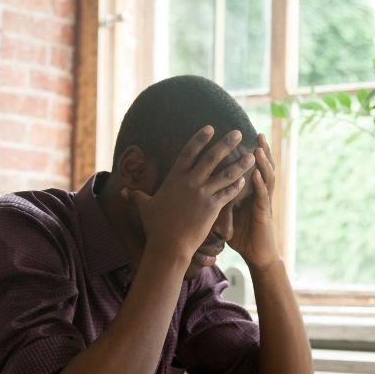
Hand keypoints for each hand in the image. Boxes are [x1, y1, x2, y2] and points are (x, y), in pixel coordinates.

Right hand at [123, 126, 253, 261]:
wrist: (169, 246)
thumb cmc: (156, 227)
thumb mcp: (144, 207)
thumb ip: (135, 195)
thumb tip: (122, 191)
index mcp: (175, 179)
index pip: (188, 153)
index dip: (199, 139)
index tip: (210, 127)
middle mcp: (190, 183)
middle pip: (211, 158)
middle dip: (226, 144)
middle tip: (238, 132)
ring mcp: (202, 194)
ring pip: (225, 174)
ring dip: (240, 164)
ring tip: (252, 155)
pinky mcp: (212, 208)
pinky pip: (228, 193)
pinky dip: (237, 186)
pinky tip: (245, 179)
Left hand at [227, 133, 279, 269]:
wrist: (257, 255)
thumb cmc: (242, 236)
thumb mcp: (227, 215)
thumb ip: (217, 202)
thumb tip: (199, 195)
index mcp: (248, 192)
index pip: (248, 168)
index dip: (247, 153)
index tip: (242, 138)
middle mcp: (258, 193)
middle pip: (261, 167)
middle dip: (261, 150)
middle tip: (257, 133)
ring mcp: (262, 202)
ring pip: (266, 178)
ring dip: (263, 163)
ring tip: (259, 148)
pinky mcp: (264, 214)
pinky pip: (263, 196)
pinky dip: (260, 184)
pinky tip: (256, 174)